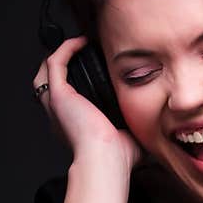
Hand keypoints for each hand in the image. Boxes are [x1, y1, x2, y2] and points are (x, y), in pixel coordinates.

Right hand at [32, 36, 145, 174]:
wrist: (107, 160)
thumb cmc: (117, 158)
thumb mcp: (131, 141)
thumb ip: (139, 131)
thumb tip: (157, 132)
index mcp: (75, 125)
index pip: (69, 98)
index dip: (76, 81)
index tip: (95, 67)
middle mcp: (62, 114)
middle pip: (50, 83)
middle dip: (62, 65)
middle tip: (81, 51)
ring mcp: (57, 104)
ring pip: (45, 72)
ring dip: (59, 55)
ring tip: (78, 43)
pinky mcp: (59, 95)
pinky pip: (55, 63)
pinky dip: (65, 49)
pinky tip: (80, 42)